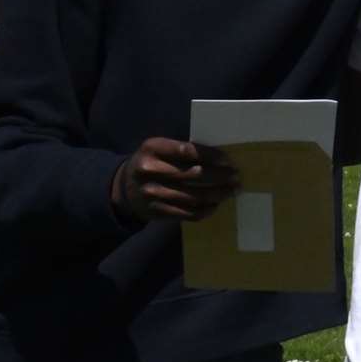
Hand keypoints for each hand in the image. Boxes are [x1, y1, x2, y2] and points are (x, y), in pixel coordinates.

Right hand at [111, 138, 238, 222]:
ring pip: (194, 196)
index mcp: (152, 148)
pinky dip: (206, 209)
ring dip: (218, 194)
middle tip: (236, 177)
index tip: (228, 160)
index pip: (188, 151)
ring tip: (232, 191)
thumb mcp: (158, 149)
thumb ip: (181, 150)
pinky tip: (216, 205)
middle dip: (220, 176)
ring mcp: (152, 193)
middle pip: (194, 174)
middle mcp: (150, 170)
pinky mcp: (157, 211)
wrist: (124, 188)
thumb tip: (219, 157)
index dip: (211, 156)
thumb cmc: (150, 163)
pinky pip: (187, 213)